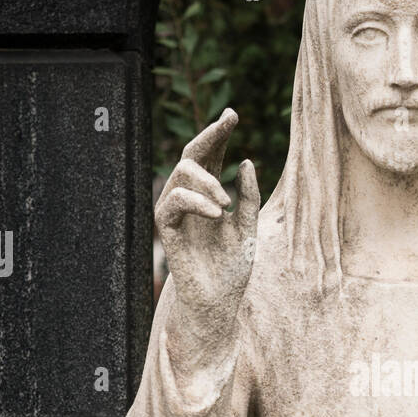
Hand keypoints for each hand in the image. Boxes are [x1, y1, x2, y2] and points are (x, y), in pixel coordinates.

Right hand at [155, 109, 259, 357]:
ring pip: (182, 173)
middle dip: (210, 135)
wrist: (219, 303)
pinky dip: (196, 202)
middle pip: (192, 154)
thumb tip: (246, 161)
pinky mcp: (168, 230)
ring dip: (207, 180)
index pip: (212, 156)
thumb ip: (249, 197)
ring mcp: (178, 213)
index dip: (219, 134)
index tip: (233, 113)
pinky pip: (172, 202)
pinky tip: (218, 213)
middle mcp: (192, 199)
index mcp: (211, 196)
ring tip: (227, 203)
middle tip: (228, 123)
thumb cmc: (232, 269)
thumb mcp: (249, 228)